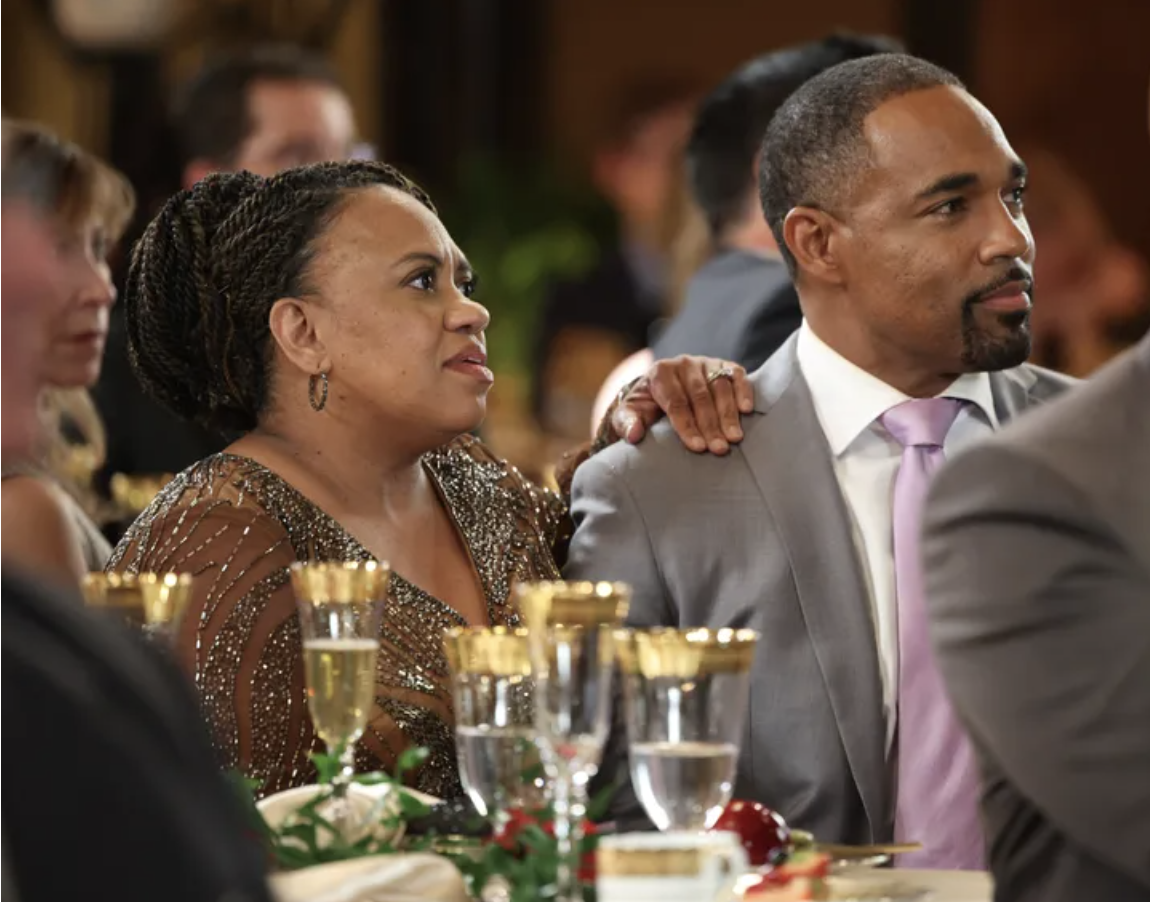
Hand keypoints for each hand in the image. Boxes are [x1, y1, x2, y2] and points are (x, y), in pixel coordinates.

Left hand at [611, 356, 753, 453]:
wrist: (660, 390)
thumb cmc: (645, 407)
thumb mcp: (629, 415)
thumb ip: (626, 423)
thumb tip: (634, 435)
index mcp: (659, 373)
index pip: (675, 402)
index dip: (686, 425)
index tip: (697, 447)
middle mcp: (683, 364)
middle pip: (700, 396)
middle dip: (711, 425)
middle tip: (720, 449)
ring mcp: (705, 362)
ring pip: (720, 387)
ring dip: (729, 414)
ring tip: (735, 438)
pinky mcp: (723, 365)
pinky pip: (736, 374)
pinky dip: (743, 390)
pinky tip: (747, 410)